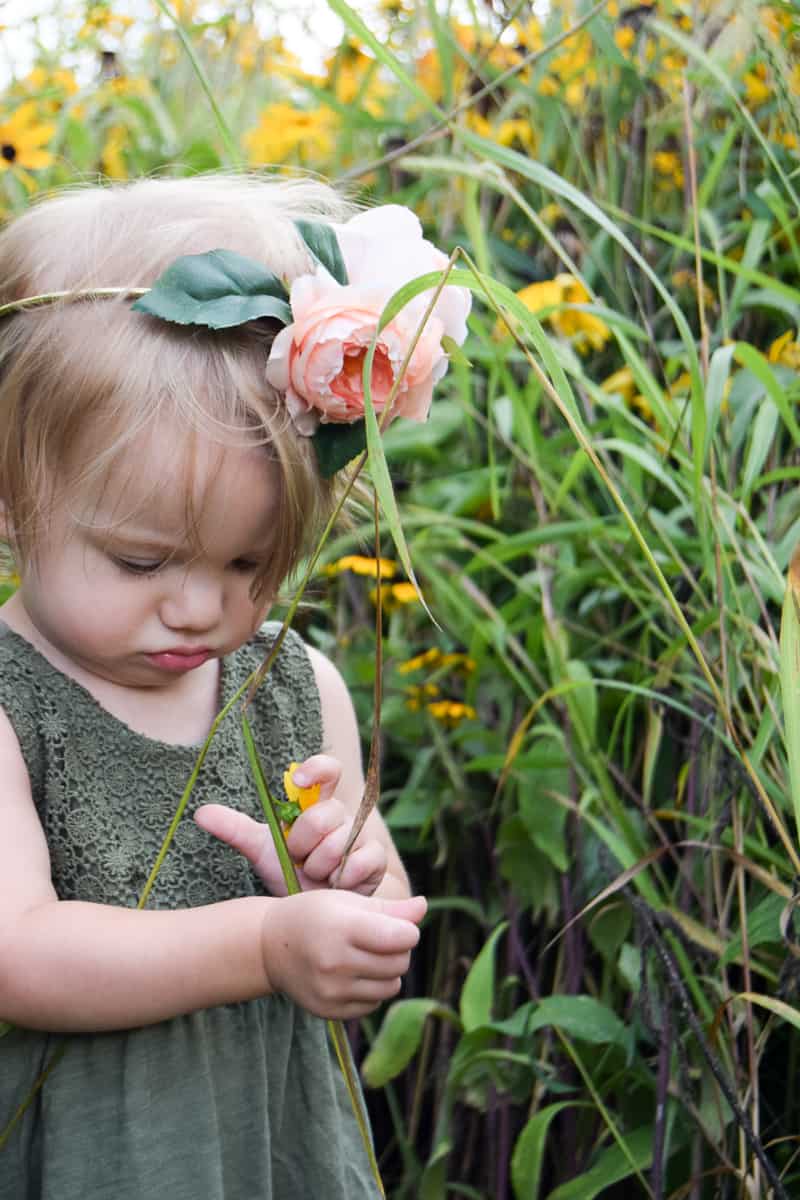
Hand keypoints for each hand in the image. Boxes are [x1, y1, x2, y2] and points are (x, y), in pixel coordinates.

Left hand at [194, 755, 387, 896]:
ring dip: (321, 864)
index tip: (298, 780)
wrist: (317, 910)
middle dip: (305, 842)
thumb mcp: (262, 851)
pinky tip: (333, 886)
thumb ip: (236, 830)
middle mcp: (342, 815)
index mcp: (317, 805)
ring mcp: (361, 836)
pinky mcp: (375, 860)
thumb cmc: (291, 874)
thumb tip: (199, 813)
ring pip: (341, 840)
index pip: (327, 770)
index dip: (317, 769)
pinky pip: (360, 861)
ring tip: (315, 875)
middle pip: (325, 814)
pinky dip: (342, 878)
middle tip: (298, 858)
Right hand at [261, 890, 426, 1018]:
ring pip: (390, 986)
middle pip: (400, 963)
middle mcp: (335, 962)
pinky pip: (373, 1004)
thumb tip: (424, 906)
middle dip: (399, 950)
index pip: (401, 937)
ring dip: (388, 971)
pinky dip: (372, 990)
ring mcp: (331, 990)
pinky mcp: (329, 1011)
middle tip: (380, 939)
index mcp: (342, 927)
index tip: (396, 924)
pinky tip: (354, 974)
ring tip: (367, 956)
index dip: (408, 930)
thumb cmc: (315, 915)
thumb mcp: (348, 901)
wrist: (270, 946)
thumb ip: (390, 908)